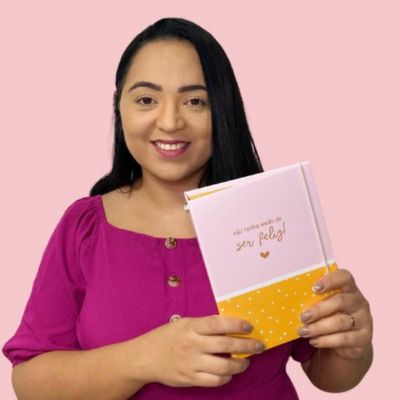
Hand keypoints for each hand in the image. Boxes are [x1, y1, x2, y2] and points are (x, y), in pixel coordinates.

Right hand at [132, 315, 264, 387]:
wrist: (144, 358)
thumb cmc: (166, 337)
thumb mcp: (183, 323)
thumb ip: (203, 325)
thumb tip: (230, 327)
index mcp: (191, 327)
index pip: (218, 324)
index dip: (236, 324)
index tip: (249, 326)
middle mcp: (192, 344)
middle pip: (226, 345)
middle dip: (247, 346)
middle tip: (259, 346)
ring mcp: (191, 363)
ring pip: (224, 367)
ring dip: (240, 365)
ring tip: (246, 362)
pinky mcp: (190, 379)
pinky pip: (214, 381)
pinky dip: (226, 378)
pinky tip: (230, 373)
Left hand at [297, 268, 372, 359]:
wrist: (347, 342)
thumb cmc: (330, 316)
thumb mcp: (324, 305)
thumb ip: (315, 299)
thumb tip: (290, 299)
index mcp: (349, 288)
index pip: (344, 277)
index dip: (330, 280)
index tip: (314, 288)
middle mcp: (359, 302)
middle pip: (340, 301)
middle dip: (319, 309)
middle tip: (303, 317)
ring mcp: (364, 320)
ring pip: (341, 322)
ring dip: (319, 327)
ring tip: (303, 331)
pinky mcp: (363, 338)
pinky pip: (344, 339)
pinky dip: (326, 340)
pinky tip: (314, 341)